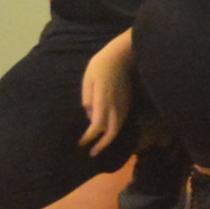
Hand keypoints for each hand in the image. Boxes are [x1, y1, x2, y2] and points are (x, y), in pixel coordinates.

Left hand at [78, 28, 134, 152]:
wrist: (121, 55)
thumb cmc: (99, 66)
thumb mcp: (87, 82)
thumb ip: (87, 101)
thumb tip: (90, 115)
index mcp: (103, 102)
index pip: (96, 127)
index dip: (89, 137)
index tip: (81, 143)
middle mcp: (116, 107)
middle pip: (111, 132)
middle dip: (102, 145)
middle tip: (93, 153)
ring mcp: (124, 105)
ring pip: (118, 128)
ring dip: (109, 139)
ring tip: (100, 144)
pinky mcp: (128, 101)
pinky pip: (121, 121)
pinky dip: (115, 130)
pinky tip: (108, 130)